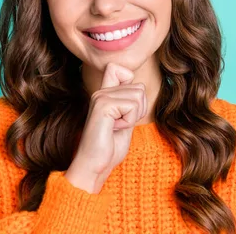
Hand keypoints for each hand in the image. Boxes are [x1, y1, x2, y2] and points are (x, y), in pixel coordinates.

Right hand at [65, 62, 147, 192]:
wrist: (95, 166)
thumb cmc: (110, 148)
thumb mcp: (124, 121)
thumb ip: (130, 104)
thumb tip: (140, 88)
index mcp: (105, 94)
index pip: (121, 69)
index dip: (133, 85)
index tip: (125, 109)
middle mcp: (101, 91)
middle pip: (139, 87)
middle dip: (138, 110)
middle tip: (120, 125)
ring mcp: (101, 96)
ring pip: (138, 95)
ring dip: (133, 116)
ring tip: (116, 127)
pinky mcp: (103, 105)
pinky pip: (132, 106)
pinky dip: (129, 121)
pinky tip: (114, 129)